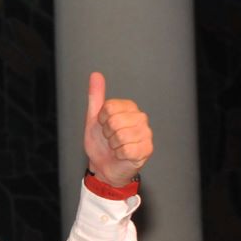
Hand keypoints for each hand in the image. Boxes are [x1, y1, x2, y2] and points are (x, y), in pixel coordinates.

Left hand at [83, 71, 152, 186]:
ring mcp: (146, 134)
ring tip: (116, 146)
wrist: (103, 166)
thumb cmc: (100, 143)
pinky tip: (122, 154)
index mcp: (129, 108)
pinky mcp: (147, 149)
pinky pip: (127, 149)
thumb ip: (95, 96)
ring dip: (113, 144)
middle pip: (115, 121)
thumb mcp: (93, 118)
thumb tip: (95, 75)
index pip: (109, 107)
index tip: (103, 126)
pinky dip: (119, 154)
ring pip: (121, 136)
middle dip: (107, 133)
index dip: (101, 120)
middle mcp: (140, 118)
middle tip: (109, 138)